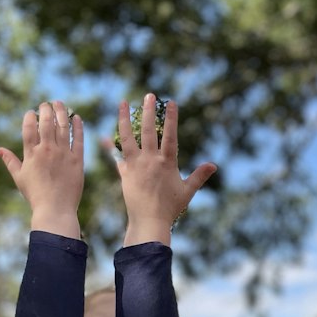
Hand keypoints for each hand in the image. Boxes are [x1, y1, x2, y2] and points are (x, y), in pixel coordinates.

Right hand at [0, 101, 83, 226]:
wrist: (55, 210)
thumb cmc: (35, 195)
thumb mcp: (20, 178)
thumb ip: (10, 161)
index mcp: (31, 154)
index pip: (29, 127)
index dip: (30, 116)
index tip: (32, 112)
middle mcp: (47, 150)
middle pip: (46, 122)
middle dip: (46, 109)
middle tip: (47, 104)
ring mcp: (63, 154)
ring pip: (63, 126)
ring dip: (62, 112)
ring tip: (60, 104)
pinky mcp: (77, 160)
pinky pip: (79, 139)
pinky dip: (78, 127)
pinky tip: (77, 118)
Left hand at [106, 94, 215, 232]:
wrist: (149, 221)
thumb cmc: (170, 208)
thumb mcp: (187, 191)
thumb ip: (199, 176)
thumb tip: (213, 165)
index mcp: (167, 162)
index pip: (170, 135)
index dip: (171, 118)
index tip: (171, 102)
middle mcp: (151, 160)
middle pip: (149, 131)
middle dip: (148, 111)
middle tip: (148, 95)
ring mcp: (136, 165)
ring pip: (128, 137)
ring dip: (124, 119)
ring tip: (122, 103)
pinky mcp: (125, 173)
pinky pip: (116, 156)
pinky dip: (109, 146)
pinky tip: (102, 136)